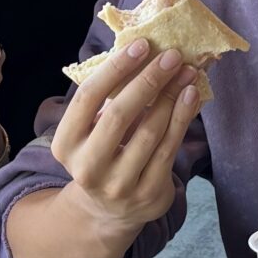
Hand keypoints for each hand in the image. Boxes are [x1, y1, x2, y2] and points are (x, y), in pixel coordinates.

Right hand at [48, 41, 199, 257]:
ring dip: (172, 95)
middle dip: (148, 80)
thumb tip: (144, 53)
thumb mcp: (90, 132)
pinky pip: (170, 147)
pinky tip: (191, 95)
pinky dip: (183, 117)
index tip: (140, 45)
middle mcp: (88, 167)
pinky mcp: (149, 194)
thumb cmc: (102, 154)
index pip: (88, 98)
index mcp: (66, 145)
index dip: (115, 69)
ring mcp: (119, 185)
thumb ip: (108, 100)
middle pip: (119, 114)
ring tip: (187, 70)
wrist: (108, 211)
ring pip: (150, 131)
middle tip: (171, 55)